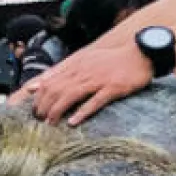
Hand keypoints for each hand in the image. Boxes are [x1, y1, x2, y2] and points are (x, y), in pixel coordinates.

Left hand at [18, 43, 153, 125]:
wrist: (141, 53)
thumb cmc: (113, 59)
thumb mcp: (85, 59)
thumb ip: (61, 71)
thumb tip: (35, 84)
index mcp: (77, 65)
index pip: (49, 81)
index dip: (39, 97)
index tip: (34, 109)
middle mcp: (84, 71)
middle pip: (56, 89)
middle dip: (44, 105)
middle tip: (39, 119)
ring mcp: (99, 80)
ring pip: (71, 95)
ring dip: (58, 109)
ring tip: (51, 122)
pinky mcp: (113, 87)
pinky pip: (95, 101)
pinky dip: (82, 112)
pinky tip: (73, 122)